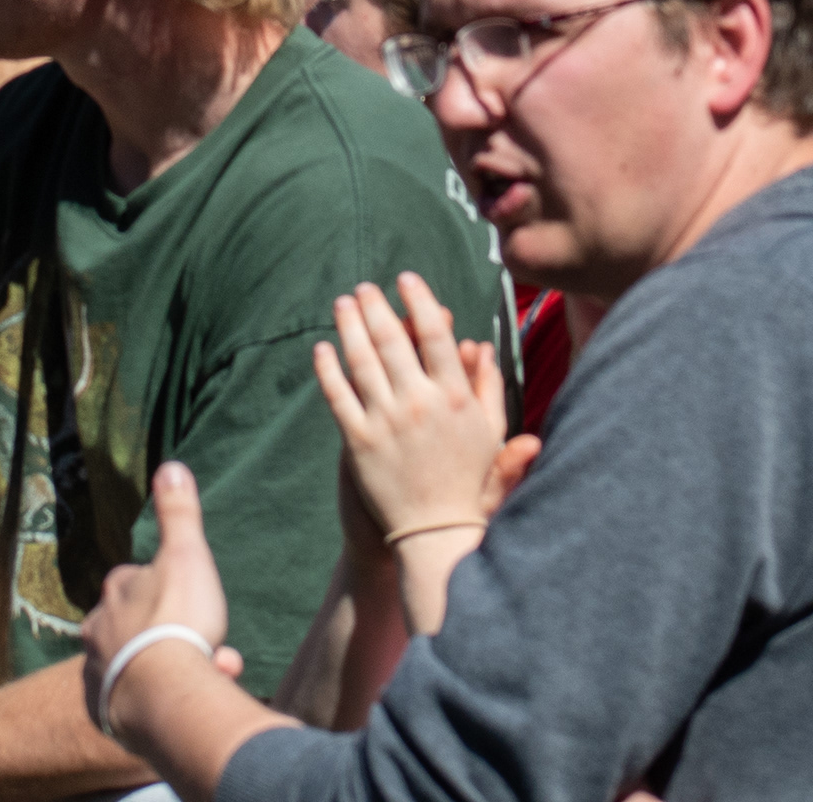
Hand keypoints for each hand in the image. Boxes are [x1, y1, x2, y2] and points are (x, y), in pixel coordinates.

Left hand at [81, 463, 243, 739]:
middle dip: (172, 633)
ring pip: (142, 664)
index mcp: (115, 592)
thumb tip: (169, 466)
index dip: (168, 587)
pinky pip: (138, 700)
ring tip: (210, 672)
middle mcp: (98, 631)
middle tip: (205, 643)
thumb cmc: (177, 619)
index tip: (192, 598)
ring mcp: (101, 673)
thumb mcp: (187, 555)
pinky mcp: (108, 712)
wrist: (162, 693)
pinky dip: (163, 697)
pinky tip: (189, 699)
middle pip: (138, 626)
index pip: (136, 580)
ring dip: (173, 666)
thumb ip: (179, 514)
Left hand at [310, 274, 509, 541]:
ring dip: (350, 326)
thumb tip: (481, 347)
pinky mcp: (359, 442)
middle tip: (364, 287)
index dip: (420, 302)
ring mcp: (386, 421)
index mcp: (456, 397)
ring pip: (362, 361)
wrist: (434, 532)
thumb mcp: (490, 433)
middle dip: (376, 307)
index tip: (406, 280)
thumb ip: (489, 388)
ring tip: (342, 303)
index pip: (436, 335)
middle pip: (393, 340)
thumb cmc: (467, 481)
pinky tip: (321, 348)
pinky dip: (328, 369)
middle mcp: (420, 403)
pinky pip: (339, 396)